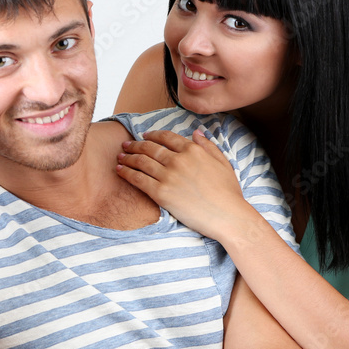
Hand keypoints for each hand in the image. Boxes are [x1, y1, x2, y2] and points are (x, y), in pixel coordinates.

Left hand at [116, 129, 251, 241]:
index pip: (167, 137)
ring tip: (120, 156)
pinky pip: (138, 179)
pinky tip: (119, 170)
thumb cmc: (228, 192)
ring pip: (141, 162)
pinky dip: (126, 173)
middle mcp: (179, 160)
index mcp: (193, 150)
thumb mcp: (223, 163)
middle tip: (126, 144)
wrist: (227, 216)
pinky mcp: (161, 193)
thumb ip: (208, 146)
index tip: (144, 136)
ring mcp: (169, 176)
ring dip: (127, 157)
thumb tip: (196, 132)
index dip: (153, 135)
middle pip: (150, 148)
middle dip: (135, 144)